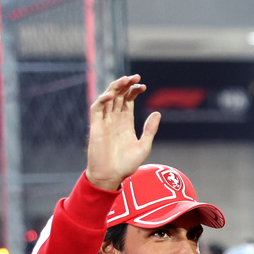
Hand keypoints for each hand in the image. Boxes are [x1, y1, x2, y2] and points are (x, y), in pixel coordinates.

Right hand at [85, 75, 160, 191]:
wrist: (111, 176)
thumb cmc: (127, 164)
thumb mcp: (144, 146)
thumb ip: (150, 129)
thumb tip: (157, 113)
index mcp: (126, 122)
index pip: (128, 100)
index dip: (134, 91)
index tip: (143, 86)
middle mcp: (114, 119)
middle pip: (119, 96)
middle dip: (126, 85)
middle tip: (136, 77)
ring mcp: (105, 121)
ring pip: (108, 98)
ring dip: (115, 88)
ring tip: (125, 80)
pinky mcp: (96, 126)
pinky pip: (97, 108)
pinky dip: (102, 100)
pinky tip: (111, 95)